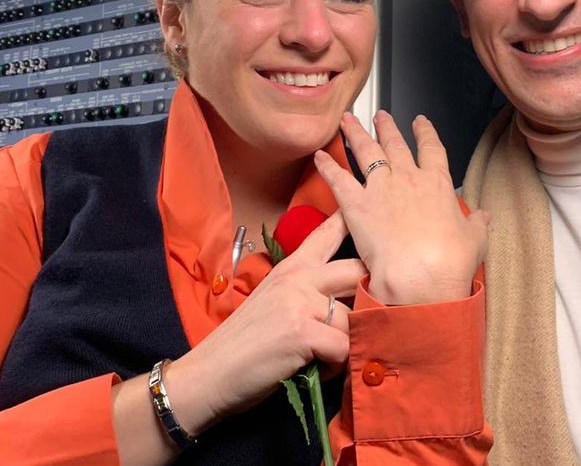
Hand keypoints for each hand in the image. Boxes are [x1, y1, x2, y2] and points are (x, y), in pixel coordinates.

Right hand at [166, 212, 366, 432]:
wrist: (209, 373)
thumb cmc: (243, 344)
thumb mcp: (273, 303)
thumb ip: (306, 294)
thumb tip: (345, 303)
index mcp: (290, 268)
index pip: (326, 233)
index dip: (349, 219)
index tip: (368, 207)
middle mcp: (298, 278)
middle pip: (357, 271)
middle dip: (370, 297)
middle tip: (369, 319)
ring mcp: (300, 302)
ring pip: (355, 319)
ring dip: (348, 343)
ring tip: (326, 358)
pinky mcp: (302, 332)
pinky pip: (344, 348)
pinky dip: (336, 366)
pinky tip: (317, 370)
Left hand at [314, 111, 487, 304]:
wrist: (420, 275)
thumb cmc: (449, 261)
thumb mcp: (475, 238)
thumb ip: (477, 223)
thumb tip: (484, 216)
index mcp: (437, 184)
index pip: (432, 149)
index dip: (425, 133)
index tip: (420, 122)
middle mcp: (408, 178)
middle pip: (395, 144)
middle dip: (387, 127)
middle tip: (380, 116)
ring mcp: (381, 187)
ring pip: (366, 151)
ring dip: (356, 133)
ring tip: (348, 120)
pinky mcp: (356, 204)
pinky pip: (338, 179)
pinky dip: (327, 166)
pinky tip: (319, 156)